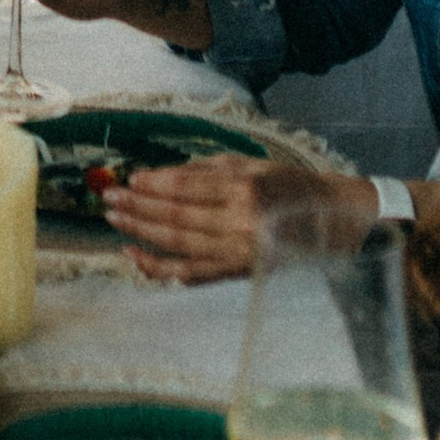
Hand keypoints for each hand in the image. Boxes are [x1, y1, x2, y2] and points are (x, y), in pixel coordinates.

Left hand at [103, 155, 378, 282]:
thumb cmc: (288, 185)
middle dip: (138, 207)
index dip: (154, 184)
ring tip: (115, 221)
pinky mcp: (239, 273)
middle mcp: (242, 223)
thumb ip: (204, 170)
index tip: (129, 179)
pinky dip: (160, 268)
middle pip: (177, 217)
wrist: (331, 222)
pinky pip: (191, 275)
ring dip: (142, 233)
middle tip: (108, 198)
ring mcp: (239, 253)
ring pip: (178, 246)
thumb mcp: (250, 164)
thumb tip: (155, 175)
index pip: (187, 188)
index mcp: (246, 189)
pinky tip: (135, 257)